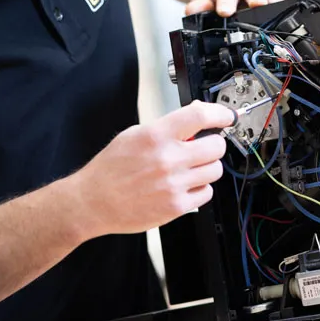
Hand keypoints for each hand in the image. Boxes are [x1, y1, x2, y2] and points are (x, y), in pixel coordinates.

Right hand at [70, 101, 231, 236]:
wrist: (93, 202)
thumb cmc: (110, 169)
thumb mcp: (133, 135)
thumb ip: (165, 126)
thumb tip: (193, 117)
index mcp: (155, 136)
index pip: (199, 116)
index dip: (219, 114)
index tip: (226, 116)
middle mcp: (167, 159)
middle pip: (216, 146)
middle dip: (213, 144)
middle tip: (205, 146)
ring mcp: (173, 184)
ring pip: (215, 170)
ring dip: (207, 167)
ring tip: (191, 168)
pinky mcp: (176, 206)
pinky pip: (207, 193)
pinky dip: (200, 188)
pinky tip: (185, 185)